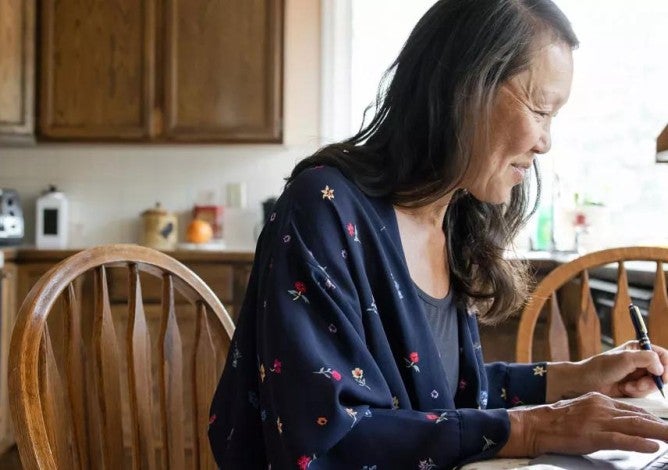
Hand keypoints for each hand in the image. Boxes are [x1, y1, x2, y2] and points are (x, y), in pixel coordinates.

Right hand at [498, 392, 667, 456]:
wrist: (534, 425)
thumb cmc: (555, 421)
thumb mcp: (581, 410)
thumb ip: (601, 414)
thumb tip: (621, 423)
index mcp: (599, 400)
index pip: (633, 410)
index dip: (654, 420)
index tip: (666, 426)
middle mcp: (601, 407)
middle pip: (639, 417)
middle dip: (662, 426)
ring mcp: (597, 421)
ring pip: (635, 426)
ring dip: (659, 433)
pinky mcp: (592, 436)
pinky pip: (620, 439)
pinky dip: (638, 443)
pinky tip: (652, 446)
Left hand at [546, 341, 667, 400]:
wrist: (584, 383)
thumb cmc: (600, 368)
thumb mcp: (625, 359)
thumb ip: (647, 359)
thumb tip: (661, 368)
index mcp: (638, 348)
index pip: (663, 355)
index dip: (666, 366)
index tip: (663, 377)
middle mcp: (639, 361)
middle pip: (661, 373)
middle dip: (651, 381)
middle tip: (638, 384)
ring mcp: (636, 374)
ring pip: (653, 384)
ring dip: (642, 388)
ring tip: (627, 386)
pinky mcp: (632, 386)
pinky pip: (644, 392)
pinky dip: (636, 392)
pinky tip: (624, 390)